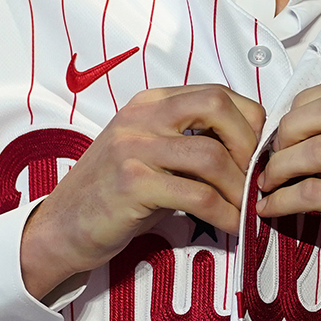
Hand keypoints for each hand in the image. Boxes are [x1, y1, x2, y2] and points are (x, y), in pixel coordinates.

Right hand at [20, 84, 263, 298]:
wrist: (61, 228)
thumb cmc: (113, 195)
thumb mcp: (150, 154)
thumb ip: (189, 141)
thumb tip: (250, 151)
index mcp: (150, 102)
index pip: (216, 93)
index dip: (249, 122)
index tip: (259, 153)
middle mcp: (141, 116)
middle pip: (217, 107)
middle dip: (249, 143)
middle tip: (257, 177)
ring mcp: (134, 147)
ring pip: (211, 155)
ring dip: (240, 187)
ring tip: (248, 208)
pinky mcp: (133, 183)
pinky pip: (198, 195)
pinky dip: (225, 213)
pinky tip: (233, 225)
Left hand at [257, 79, 320, 320]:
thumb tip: (291, 135)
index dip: (303, 105)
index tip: (285, 133)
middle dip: (289, 128)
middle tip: (271, 156)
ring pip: (319, 149)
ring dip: (279, 166)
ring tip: (267, 184)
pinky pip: (314, 192)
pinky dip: (282, 199)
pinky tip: (269, 209)